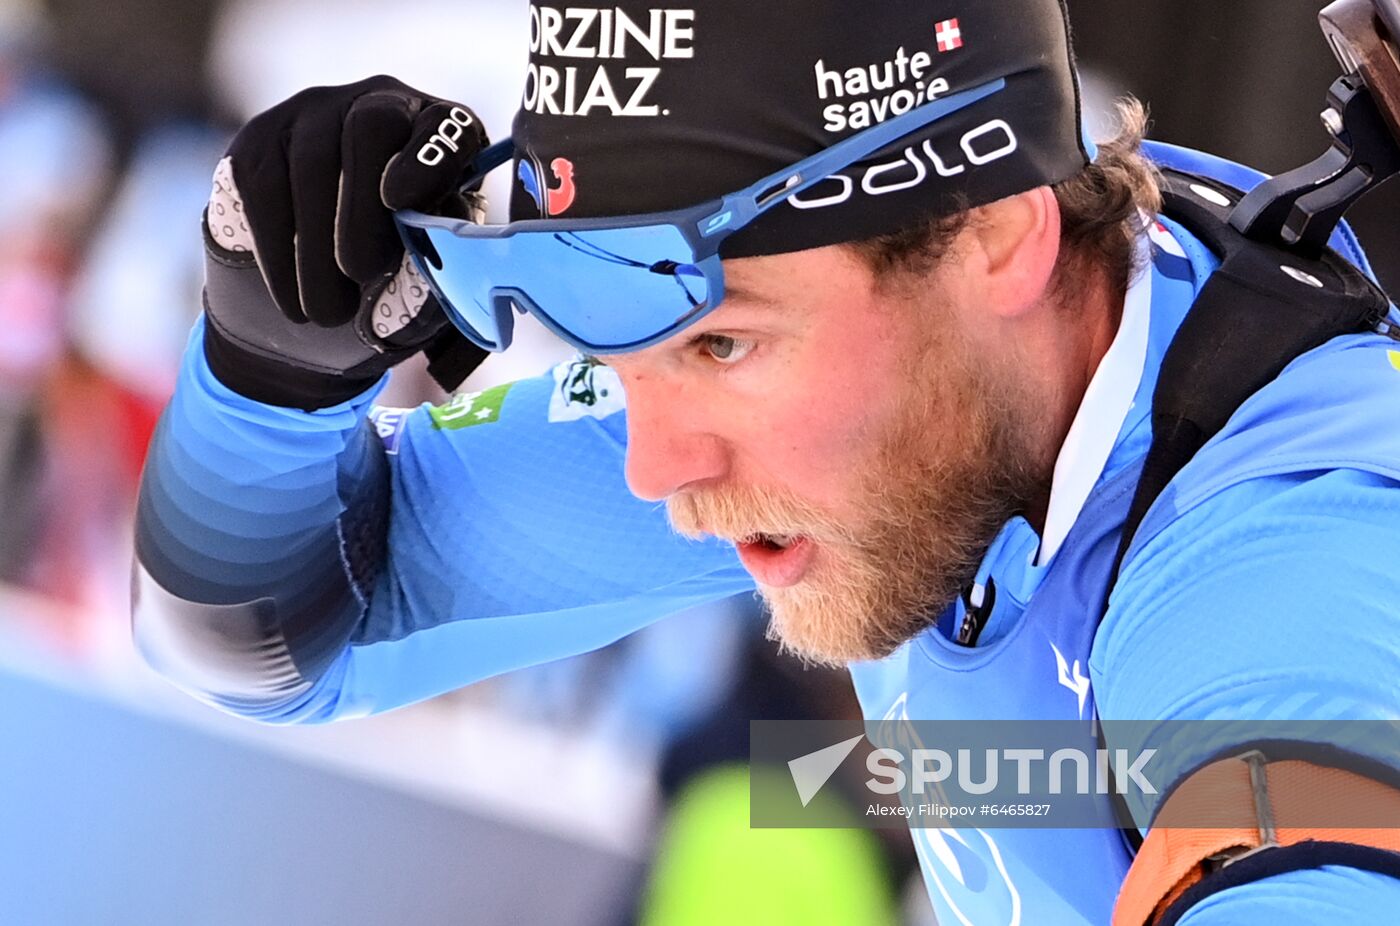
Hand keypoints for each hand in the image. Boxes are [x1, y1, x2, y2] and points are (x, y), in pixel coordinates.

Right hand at [202, 75, 489, 409]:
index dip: (429, 155)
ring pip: (311, 160)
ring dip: (316, 247)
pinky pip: (264, 183)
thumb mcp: (429, 279)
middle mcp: (381, 105)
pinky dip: (277, 250)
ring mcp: (316, 114)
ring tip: (327, 313)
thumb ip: (439, 266)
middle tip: (359, 273)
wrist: (318, 301)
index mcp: (443, 137)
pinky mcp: (260, 139)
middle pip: (370, 127)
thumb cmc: (396, 281)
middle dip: (362, 207)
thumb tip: (438, 260)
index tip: (402, 201)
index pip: (447, 124)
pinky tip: (291, 298)